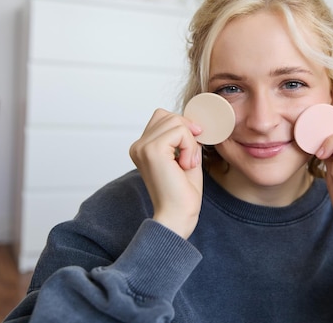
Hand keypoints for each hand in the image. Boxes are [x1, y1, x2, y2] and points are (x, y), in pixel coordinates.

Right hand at [129, 109, 203, 238]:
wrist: (177, 217)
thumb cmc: (182, 195)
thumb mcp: (186, 158)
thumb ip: (186, 139)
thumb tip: (194, 123)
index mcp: (142, 148)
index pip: (163, 118)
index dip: (183, 128)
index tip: (191, 150)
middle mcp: (138, 146)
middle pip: (169, 116)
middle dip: (187, 133)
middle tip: (189, 159)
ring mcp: (143, 147)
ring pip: (176, 121)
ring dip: (190, 141)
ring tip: (186, 164)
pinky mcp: (152, 150)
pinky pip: (180, 131)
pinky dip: (190, 146)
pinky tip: (185, 165)